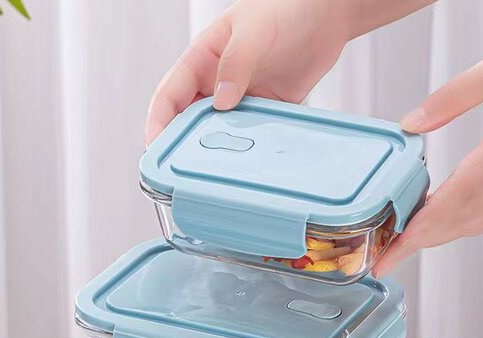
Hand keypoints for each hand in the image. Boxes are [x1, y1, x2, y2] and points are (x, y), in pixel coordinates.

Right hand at [145, 0, 434, 144]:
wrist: (328, 18)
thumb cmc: (287, 9)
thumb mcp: (254, 31)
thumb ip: (235, 64)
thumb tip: (220, 102)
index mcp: (202, 59)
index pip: (169, 94)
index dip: (158, 122)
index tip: (154, 147)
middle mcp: (217, 82)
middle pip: (188, 120)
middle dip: (180, 145)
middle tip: (178, 172)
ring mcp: (241, 99)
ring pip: (217, 132)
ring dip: (213, 152)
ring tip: (210, 175)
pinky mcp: (264, 110)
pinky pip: (249, 135)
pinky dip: (245, 150)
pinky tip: (244, 166)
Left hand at [374, 40, 482, 276]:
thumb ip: (450, 98)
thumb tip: (410, 125)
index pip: (445, 208)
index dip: (412, 237)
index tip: (386, 257)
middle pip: (449, 227)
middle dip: (409, 246)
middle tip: (378, 259)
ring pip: (462, 228)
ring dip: (428, 239)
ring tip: (395, 246)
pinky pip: (478, 222)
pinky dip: (449, 229)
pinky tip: (432, 225)